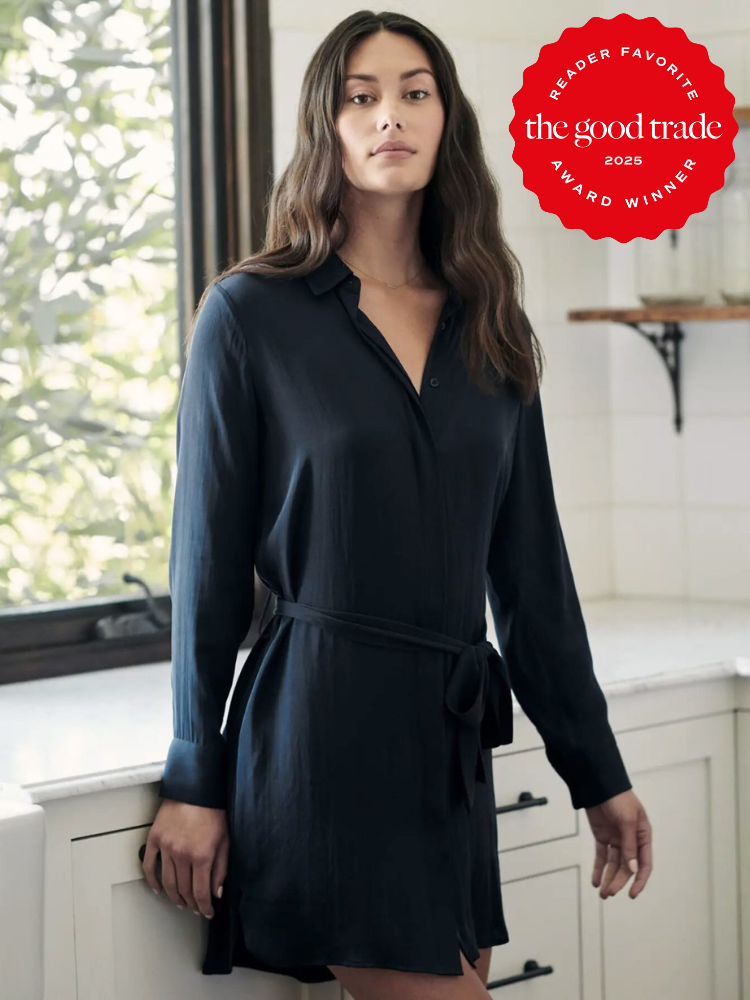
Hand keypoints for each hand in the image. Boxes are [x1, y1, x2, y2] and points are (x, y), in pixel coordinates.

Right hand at [141, 798, 228, 918]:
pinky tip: (157, 890)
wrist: (195, 789)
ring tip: (180, 902)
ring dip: (173, 896)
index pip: (201, 892)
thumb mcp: (225, 840)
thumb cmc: (213, 812)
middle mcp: (182, 855)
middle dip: (191, 903)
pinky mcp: (154, 839)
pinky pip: (148, 865)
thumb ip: (221, 868)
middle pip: (183, 890)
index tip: (207, 913)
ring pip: (167, 882)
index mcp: (202, 856)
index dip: (204, 907)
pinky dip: (151, 881)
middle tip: (194, 908)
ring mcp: (166, 848)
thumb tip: (216, 892)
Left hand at [586, 788, 651, 899]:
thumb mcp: (627, 821)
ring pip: (614, 864)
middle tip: (609, 893)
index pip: (644, 864)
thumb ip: (629, 846)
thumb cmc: (618, 799)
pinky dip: (598, 869)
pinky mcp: (602, 836)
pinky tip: (595, 881)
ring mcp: (616, 839)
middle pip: (627, 867)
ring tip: (602, 892)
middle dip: (619, 881)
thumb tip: (633, 869)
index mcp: (643, 836)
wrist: (598, 784)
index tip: (632, 894)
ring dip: (608, 878)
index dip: (639, 880)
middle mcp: (631, 840)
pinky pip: (601, 856)